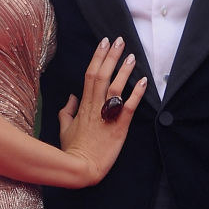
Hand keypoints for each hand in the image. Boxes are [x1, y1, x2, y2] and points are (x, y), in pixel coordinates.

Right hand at [58, 36, 146, 186]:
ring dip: (124, 70)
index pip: (90, 74)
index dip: (98, 57)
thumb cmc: (73, 149)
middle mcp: (95, 106)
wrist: (81, 167)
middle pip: (102, 75)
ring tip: (132, 56)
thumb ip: (67, 110)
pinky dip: (136, 93)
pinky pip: (129, 106)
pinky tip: (143, 81)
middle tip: (119, 40)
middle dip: (111, 56)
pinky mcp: (119, 127)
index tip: (104, 43)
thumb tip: (71, 97)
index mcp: (83, 105)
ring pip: (115, 87)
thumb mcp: (65, 127)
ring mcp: (107, 116)